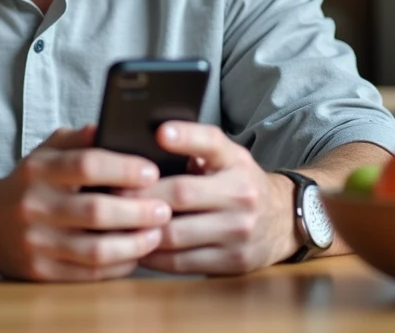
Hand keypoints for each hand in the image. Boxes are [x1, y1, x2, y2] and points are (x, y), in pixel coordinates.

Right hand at [0, 125, 172, 281]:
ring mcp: (36, 243)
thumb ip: (79, 138)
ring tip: (156, 233)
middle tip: (165, 208)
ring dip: (134, 244)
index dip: (123, 168)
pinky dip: (119, 265)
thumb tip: (113, 126)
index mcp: (38, 170)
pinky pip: (89, 274)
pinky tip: (136, 254)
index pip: (86, 165)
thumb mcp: (45, 151)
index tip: (152, 171)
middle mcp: (34, 206)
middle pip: (96, 211)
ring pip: (96, 250)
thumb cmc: (28, 183)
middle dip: (137, 211)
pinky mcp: (40, 273)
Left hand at [120, 122, 299, 274]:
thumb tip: (145, 140)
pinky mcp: (233, 262)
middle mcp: (242, 195)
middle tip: (108, 193)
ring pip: (176, 234)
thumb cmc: (239, 181)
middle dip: (140, 195)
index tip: (159, 132)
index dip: (185, 136)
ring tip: (113, 223)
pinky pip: (182, 263)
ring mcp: (239, 232)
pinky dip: (153, 256)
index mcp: (236, 161)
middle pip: (181, 195)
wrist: (285, 220)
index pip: (210, 143)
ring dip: (140, 230)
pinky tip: (135, 246)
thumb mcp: (226, 156)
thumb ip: (194, 147)